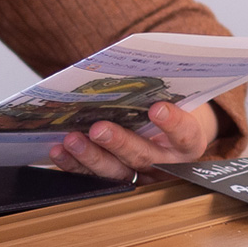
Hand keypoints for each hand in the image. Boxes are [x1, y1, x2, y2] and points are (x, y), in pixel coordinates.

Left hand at [49, 100, 217, 181]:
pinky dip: (74, 165)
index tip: (157, 108)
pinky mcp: (116, 182)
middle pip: (143, 157)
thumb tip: (130, 64)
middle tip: (99, 128)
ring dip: (91, 156)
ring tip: (72, 139)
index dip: (173, 123)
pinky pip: (94, 178)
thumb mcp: (176, 101)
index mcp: (187, 143)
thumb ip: (161, 91)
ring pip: (116, 173)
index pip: (185, 134)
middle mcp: (166, 164)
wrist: (169, 140)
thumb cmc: (170, 111)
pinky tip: (60, 150)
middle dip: (119, 142)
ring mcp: (140, 177)